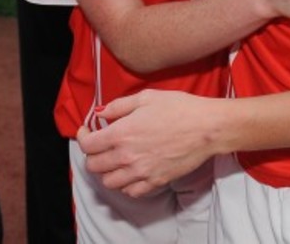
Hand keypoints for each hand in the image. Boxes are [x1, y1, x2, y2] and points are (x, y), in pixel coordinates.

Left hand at [78, 90, 219, 197]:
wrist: (206, 127)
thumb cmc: (180, 108)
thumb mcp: (147, 97)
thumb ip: (119, 106)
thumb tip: (100, 112)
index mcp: (122, 133)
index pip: (88, 145)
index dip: (82, 136)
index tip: (86, 130)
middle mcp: (126, 156)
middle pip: (94, 166)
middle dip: (92, 154)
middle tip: (100, 144)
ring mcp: (140, 172)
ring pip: (108, 182)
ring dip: (107, 171)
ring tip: (115, 158)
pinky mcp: (154, 181)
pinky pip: (130, 191)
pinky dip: (125, 183)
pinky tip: (131, 170)